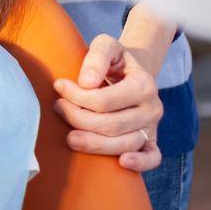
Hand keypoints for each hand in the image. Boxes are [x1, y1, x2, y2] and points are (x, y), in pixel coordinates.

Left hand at [53, 34, 162, 171]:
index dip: (77, 97)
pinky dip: (140, 163)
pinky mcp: (151, 141)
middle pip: (112, 125)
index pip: (104, 100)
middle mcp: (152, 108)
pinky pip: (152, 157)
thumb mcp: (106, 46)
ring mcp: (152, 127)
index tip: (59, 86)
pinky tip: (121, 163)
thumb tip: (85, 82)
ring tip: (70, 137)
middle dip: (79, 119)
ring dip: (94, 144)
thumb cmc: (115, 60)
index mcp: (144, 84)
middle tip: (58, 108)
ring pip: (125, 144)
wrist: (132, 72)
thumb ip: (97, 57)